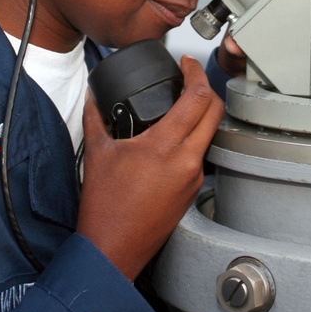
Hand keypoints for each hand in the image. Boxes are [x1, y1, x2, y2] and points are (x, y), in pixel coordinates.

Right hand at [77, 56, 223, 280]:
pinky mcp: (192, 191)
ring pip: (211, 134)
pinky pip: (202, 155)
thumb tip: (94, 99)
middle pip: (216, 111)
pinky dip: (194, 139)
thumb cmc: (105, 208)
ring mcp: (193, 178)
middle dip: (207, 88)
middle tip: (191, 77)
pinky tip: (176, 138)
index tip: (188, 62)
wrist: (113, 248)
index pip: (197, 98)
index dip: (196, 72)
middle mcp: (187, 161)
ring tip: (183, 105)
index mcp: (164, 147)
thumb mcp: (96, 154)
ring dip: (203, 114)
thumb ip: (96, 119)